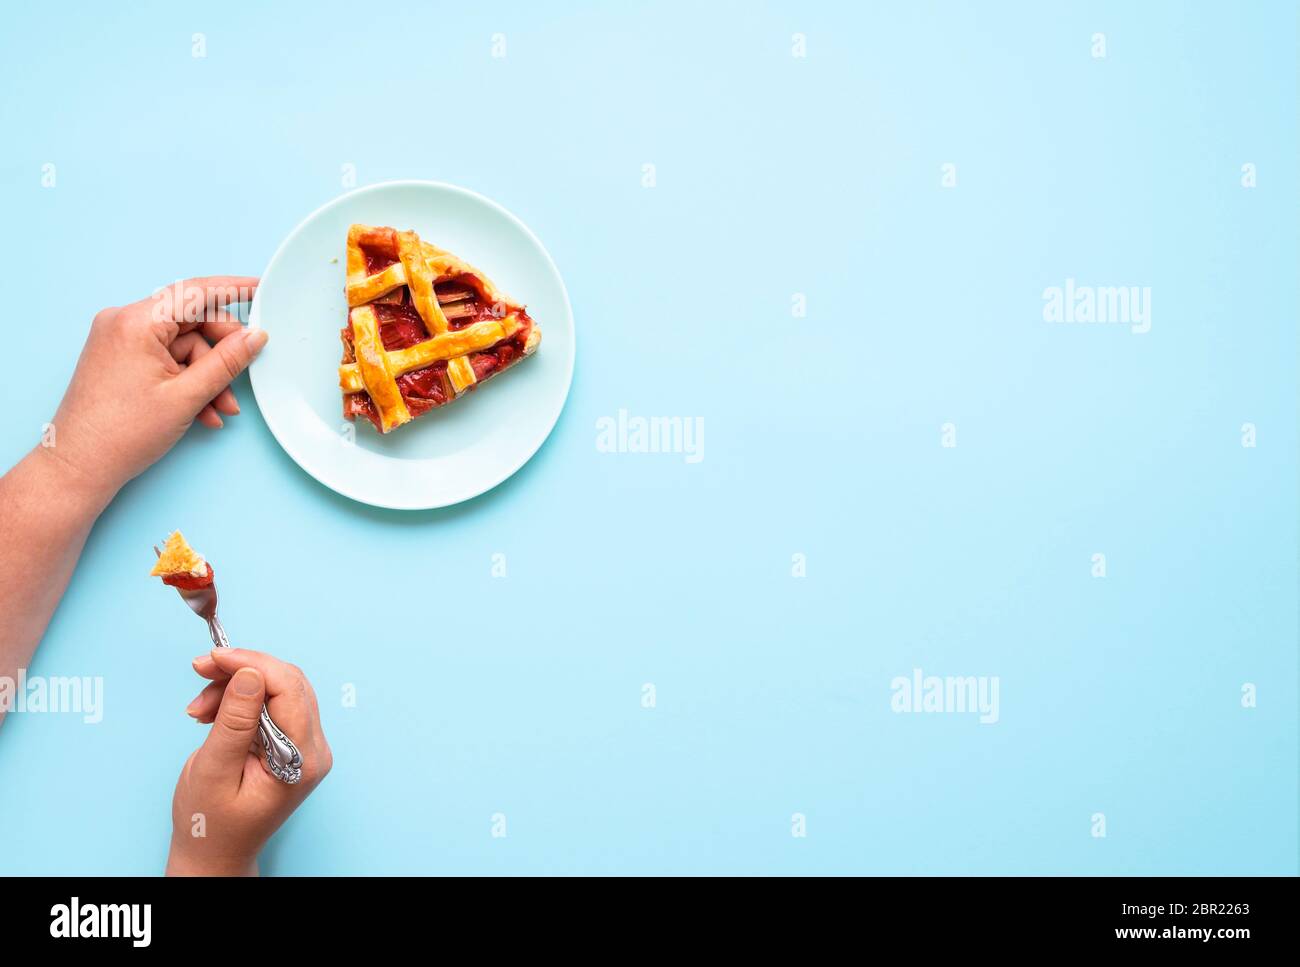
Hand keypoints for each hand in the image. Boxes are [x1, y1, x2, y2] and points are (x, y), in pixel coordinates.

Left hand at [47, 277, 265, 502]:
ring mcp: (120, 340)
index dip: (232, 289)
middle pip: (191, 321)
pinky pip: (167, 359)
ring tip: (219, 408)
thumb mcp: (186, 396)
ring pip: (183, 346)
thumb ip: (227, 362)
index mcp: (136, 323)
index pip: (194, 292)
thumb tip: (254, 337)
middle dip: (220, 354)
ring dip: (207, 376)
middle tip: (240, 377)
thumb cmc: (121, 434)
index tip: (259, 289)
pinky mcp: (121, 358)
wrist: (79, 466)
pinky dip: (188, 381)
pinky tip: (201, 410)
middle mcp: (123, 323)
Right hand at [166, 649, 331, 876]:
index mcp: (302, 760)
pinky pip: (270, 703)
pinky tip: (212, 712)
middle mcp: (313, 749)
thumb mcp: (213, 771)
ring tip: (198, 709)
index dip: (253, 664)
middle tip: (200, 671)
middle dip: (241, 671)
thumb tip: (250, 673)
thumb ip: (235, 722)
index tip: (213, 658)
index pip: (290, 689)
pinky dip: (239, 699)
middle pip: (287, 683)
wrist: (215, 851)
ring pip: (277, 688)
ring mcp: (306, 745)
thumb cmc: (210, 823)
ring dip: (235, 686)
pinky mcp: (291, 742)